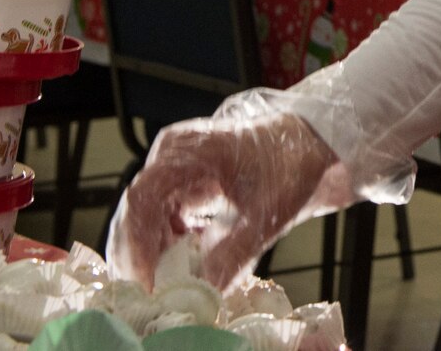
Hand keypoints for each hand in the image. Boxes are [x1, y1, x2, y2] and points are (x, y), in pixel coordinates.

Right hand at [108, 110, 338, 289]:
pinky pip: (159, 222)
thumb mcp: (269, 212)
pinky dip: (165, 249)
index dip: (137, 244)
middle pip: (134, 212)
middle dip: (138, 257)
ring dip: (150, 256)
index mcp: (187, 151)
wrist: (306, 145)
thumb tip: (207, 288)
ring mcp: (173, 172)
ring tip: (166, 287)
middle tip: (150, 295)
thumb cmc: (290, 164)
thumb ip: (237, 251)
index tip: (146, 281)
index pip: (143, 199)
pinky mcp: (181, 188)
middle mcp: (171, 158)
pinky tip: (182, 267)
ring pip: (143, 220)